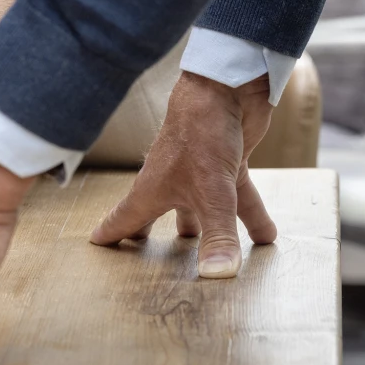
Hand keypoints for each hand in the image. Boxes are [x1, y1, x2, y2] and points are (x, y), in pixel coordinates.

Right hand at [89, 71, 278, 277]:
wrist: (226, 88)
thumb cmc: (202, 134)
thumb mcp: (213, 193)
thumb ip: (218, 236)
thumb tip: (216, 276)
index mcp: (154, 189)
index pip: (125, 218)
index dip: (111, 233)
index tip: (96, 243)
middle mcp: (173, 182)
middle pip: (158, 214)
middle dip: (152, 234)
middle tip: (141, 252)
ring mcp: (202, 172)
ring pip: (202, 209)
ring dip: (209, 232)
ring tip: (214, 256)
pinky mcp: (229, 163)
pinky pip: (239, 197)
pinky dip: (253, 217)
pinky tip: (268, 236)